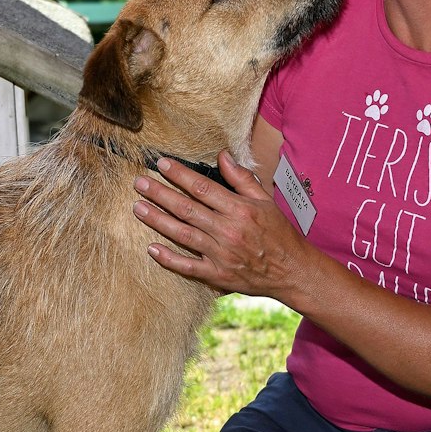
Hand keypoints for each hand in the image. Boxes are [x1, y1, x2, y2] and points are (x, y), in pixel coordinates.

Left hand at [133, 152, 316, 300]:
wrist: (292, 271)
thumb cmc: (279, 234)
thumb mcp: (265, 201)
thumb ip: (242, 178)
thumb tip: (223, 156)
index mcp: (239, 210)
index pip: (202, 188)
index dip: (180, 175)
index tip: (161, 164)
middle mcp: (227, 231)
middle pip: (186, 209)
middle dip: (160, 194)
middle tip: (139, 182)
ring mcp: (220, 254)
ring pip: (182, 234)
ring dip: (157, 220)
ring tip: (138, 208)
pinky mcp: (217, 275)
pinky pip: (188, 266)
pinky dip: (169, 258)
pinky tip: (151, 248)